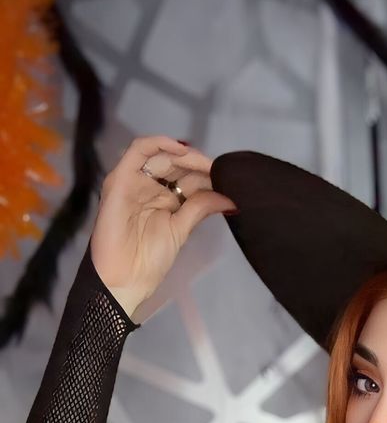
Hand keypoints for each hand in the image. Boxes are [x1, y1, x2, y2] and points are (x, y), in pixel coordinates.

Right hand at [90, 134, 236, 318]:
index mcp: (165, 200)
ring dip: (185, 155)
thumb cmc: (148, 260)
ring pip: (161, 155)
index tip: (228, 179)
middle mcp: (150, 187)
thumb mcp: (181, 231)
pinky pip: (138, 151)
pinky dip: (158, 143)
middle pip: (177, 165)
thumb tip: (229, 198)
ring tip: (204, 164)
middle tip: (220, 171)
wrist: (123, 279)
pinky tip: (181, 151)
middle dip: (200, 164)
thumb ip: (200, 209)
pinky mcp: (121, 178)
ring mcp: (135, 181)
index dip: (207, 175)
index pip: (188, 178)